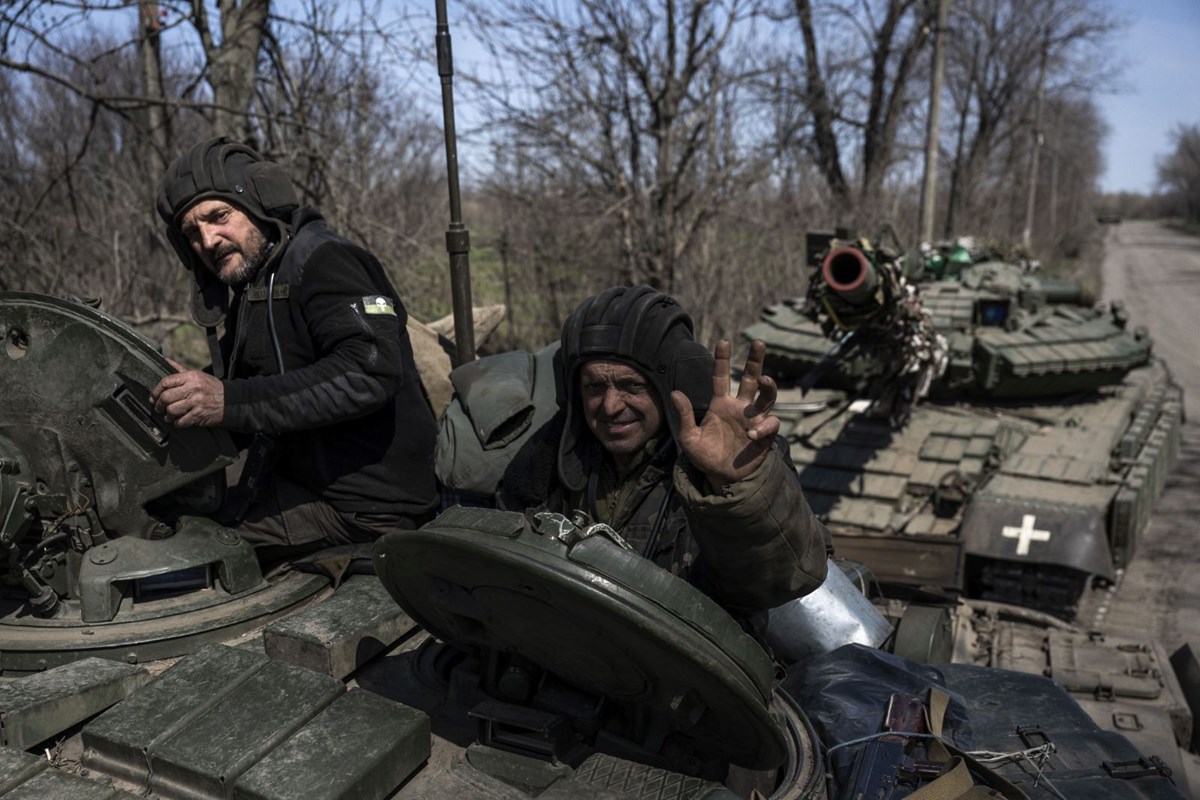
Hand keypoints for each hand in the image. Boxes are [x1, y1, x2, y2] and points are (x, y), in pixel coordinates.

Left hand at [150, 360, 224, 426]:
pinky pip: (181, 421)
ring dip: (167, 415)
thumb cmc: (211, 388)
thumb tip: (164, 360)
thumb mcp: (198, 375)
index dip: (156, 390)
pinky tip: (178, 421)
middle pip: (166, 397)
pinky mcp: (199, 415)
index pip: (166, 382)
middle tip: (158, 407)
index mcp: (191, 377)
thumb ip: (180, 370)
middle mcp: (193, 388)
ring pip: (172, 410)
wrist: (230, 401)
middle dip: (159, 404)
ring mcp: (196, 402)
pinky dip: (177, 423)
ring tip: (168, 416)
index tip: (153, 396)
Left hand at [671, 339, 779, 490]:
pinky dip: (764, 426)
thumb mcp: (688, 437)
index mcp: (721, 404)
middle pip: (750, 379)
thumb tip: (675, 392)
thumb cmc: (705, 457)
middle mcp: (740, 408)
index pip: (722, 377)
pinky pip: (770, 424)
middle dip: (755, 360)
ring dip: (768, 387)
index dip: (722, 360)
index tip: (724, 341)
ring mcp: (754, 420)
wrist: (720, 478)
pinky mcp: (764, 436)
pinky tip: (752, 434)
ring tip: (765, 379)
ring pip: (767, 397)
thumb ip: (685, 415)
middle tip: (757, 343)